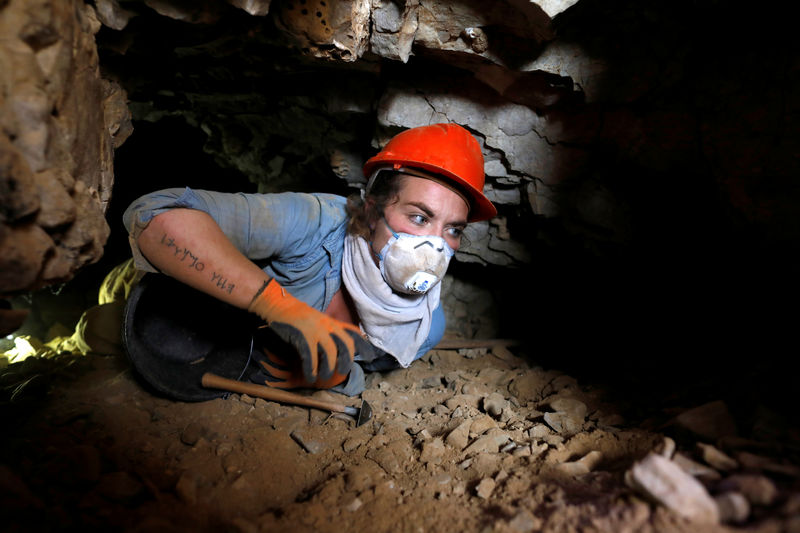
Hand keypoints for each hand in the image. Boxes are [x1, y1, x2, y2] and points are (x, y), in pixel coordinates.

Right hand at [248, 279, 371, 381]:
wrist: (280, 305)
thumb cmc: (299, 316)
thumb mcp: (319, 320)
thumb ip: (329, 330)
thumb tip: (339, 347)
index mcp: (332, 322)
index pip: (353, 333)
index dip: (364, 345)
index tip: (371, 357)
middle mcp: (328, 325)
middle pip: (346, 344)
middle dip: (347, 360)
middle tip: (343, 372)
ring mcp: (316, 330)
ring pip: (330, 352)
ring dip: (329, 367)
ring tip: (326, 377)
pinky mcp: (303, 336)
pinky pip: (310, 356)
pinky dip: (311, 368)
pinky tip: (310, 376)